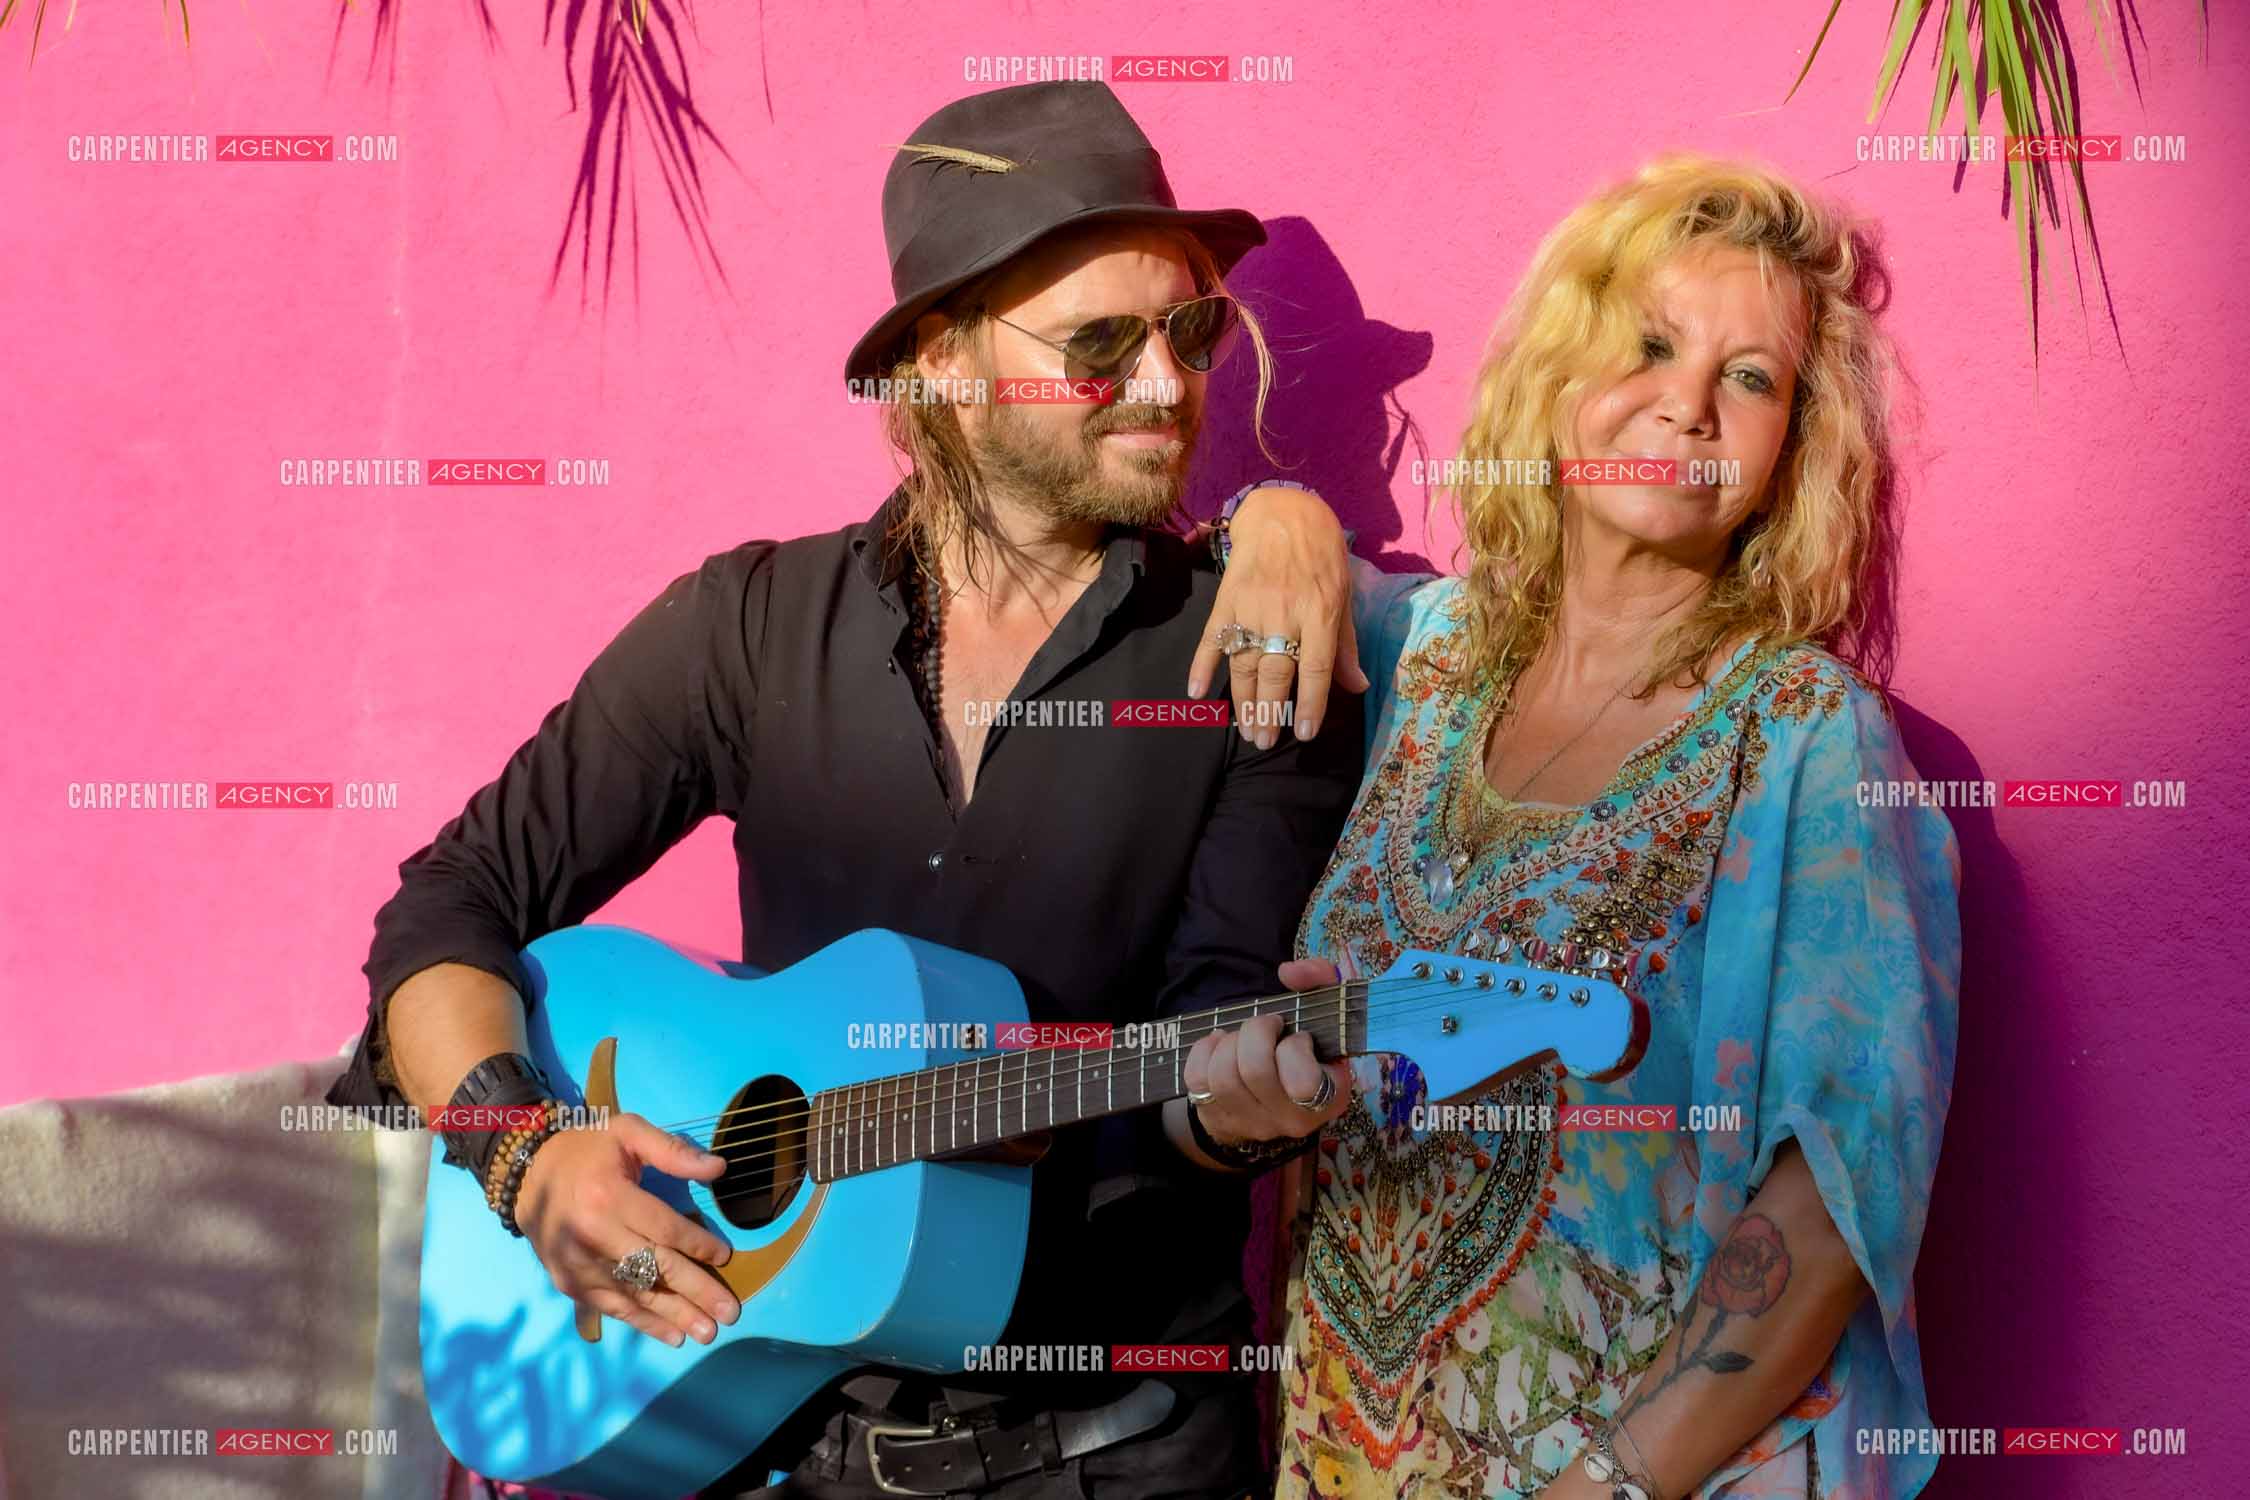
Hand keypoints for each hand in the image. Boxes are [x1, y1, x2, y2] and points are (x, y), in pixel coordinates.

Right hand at [513, 1111, 739, 1346]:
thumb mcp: (628, 1132)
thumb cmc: (588, 1150)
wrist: (529, 1175)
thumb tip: (719, 1169)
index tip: (726, 1257)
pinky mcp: (569, 1282)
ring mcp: (579, 1264)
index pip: (664, 1228)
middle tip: (730, 1312)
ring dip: (675, 1316)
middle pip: (655, 1267)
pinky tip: (672, 1335)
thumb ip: (672, 1151)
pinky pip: (613, 1307)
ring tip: (708, 1333)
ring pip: (636, 1295)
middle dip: (696, 1291)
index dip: (698, 1245)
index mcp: (609, 1195)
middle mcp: (592, 1235)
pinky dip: (643, 1323)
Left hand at [1180, 958, 1355, 1146]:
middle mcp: (1292, 1119)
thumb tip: (1289, 972)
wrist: (1278, 1087)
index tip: (1297, 1037)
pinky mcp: (1220, 1117)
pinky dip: (1204, 1051)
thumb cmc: (1303, 1043)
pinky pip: (1197, 1080)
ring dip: (1229, 1043)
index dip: (1294, 1048)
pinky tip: (1220, 1045)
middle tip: (1265, 1025)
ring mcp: (1253, 1123)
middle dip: (1255, 1032)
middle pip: (1256, 1070)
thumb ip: (1319, 979)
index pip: (1303, 1082)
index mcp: (1329, 1097)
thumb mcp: (1322, 1012)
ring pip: (1224, 1077)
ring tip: (1242, 1038)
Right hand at [1189, 485, 1366, 749]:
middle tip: (1264, 741)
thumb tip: (1357, 686)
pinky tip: (1195, 692)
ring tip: (1246, 730)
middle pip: (1275, 672)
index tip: (1303, 733)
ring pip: (1244, 663)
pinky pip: (1211, 638)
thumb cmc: (1322, 555)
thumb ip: (1346, 645)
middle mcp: (1286, 613)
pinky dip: (1201, 665)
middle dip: (1270, 711)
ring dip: (1243, 700)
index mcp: (1321, 612)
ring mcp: (1253, 607)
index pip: (1316, 668)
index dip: (1310, 703)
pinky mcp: (1227, 600)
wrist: (1283, 512)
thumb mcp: (1344, 595)